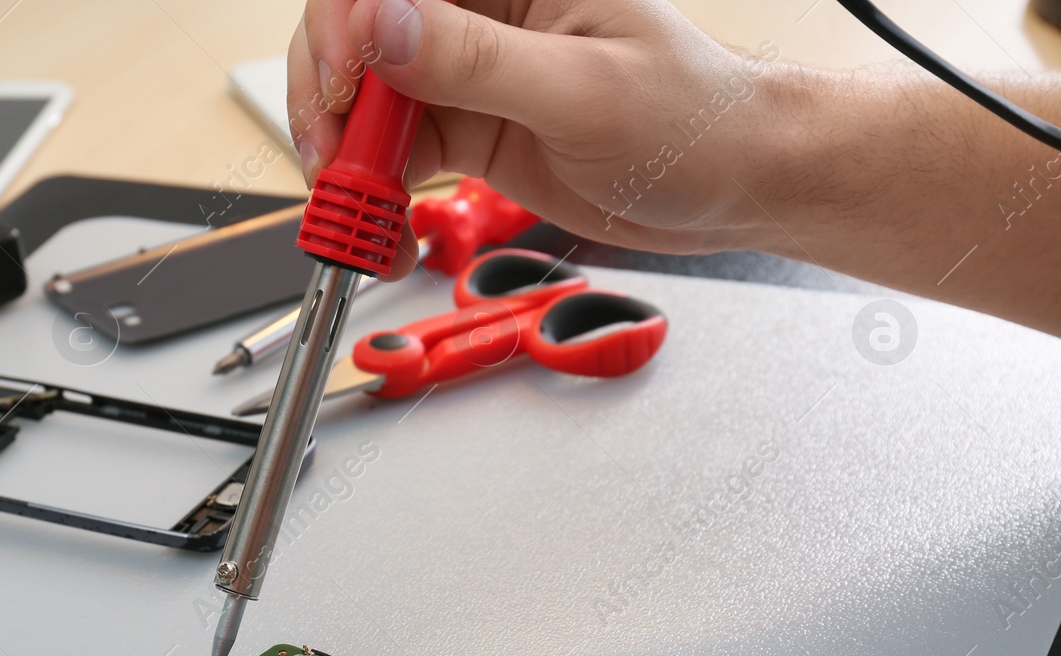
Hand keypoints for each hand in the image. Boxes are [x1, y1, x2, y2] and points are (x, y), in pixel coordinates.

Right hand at [288, 0, 788, 271]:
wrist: (732, 186)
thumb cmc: (694, 118)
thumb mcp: (585, 90)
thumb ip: (479, 61)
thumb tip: (384, 28)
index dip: (349, 20)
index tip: (345, 77)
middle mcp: (479, 17)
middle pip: (359, 31)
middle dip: (328, 89)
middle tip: (332, 153)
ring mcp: (465, 77)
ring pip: (364, 97)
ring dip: (343, 152)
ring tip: (353, 205)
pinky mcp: (465, 133)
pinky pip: (392, 155)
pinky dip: (373, 195)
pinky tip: (380, 229)